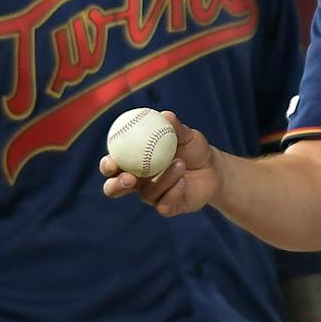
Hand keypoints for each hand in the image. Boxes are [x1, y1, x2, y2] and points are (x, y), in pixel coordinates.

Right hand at [99, 111, 218, 216]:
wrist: (213, 167)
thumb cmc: (192, 147)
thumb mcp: (186, 135)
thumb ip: (174, 126)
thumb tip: (165, 115)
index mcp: (133, 161)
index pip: (112, 165)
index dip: (107, 165)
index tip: (112, 161)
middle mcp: (137, 181)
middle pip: (114, 189)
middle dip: (116, 185)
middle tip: (129, 178)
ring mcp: (152, 195)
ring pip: (147, 193)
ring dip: (162, 179)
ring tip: (180, 163)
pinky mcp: (168, 207)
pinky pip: (164, 205)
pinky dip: (173, 192)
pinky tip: (183, 180)